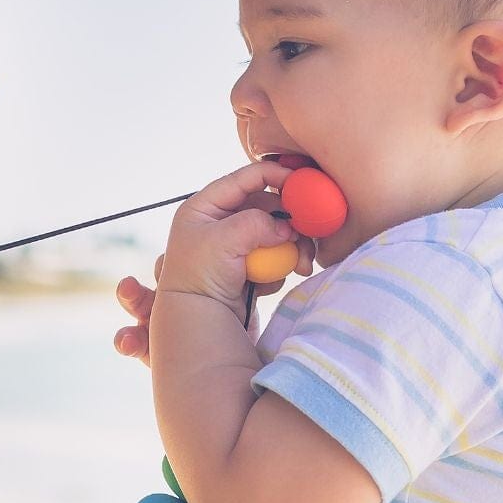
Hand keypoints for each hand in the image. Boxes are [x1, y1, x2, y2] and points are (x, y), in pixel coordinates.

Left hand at [114, 177, 315, 363]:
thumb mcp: (224, 241)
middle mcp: (217, 223)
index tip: (300, 183)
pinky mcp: (245, 269)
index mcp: (204, 207)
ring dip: (291, 247)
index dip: (275, 175)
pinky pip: (272, 258)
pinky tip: (273, 282)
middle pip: (266, 207)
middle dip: (289, 222)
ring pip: (274, 234)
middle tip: (307, 234)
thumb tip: (287, 226)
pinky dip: (280, 267)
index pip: (245, 178)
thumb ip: (258, 223)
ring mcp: (233, 248)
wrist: (195, 326)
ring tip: (301, 265)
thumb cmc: (199, 278)